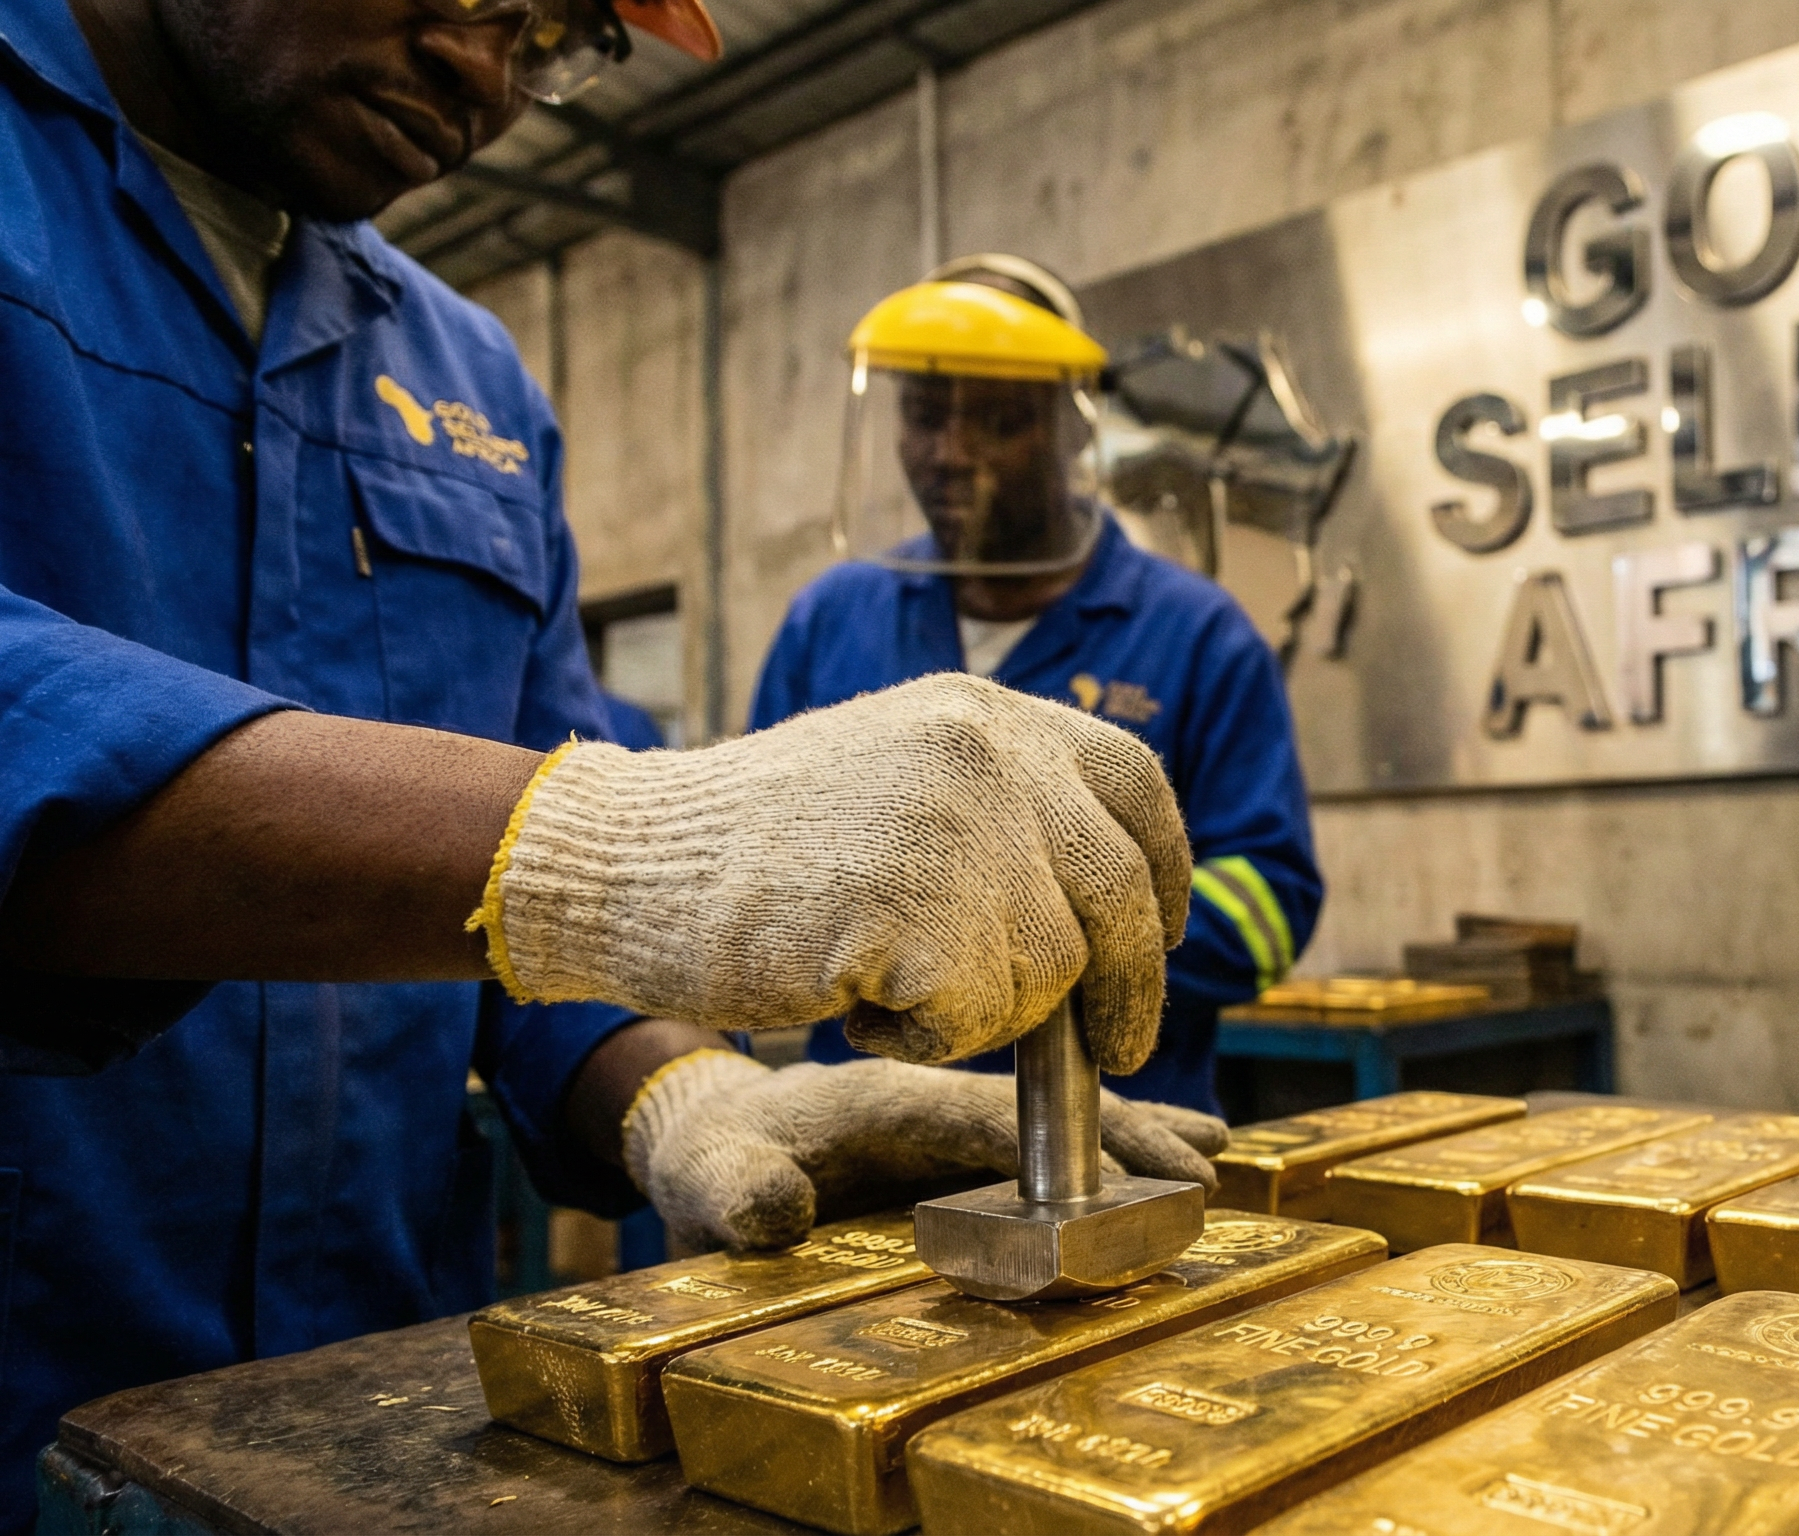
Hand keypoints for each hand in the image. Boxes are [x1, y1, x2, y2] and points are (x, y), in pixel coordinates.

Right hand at [473, 672, 1191, 1071]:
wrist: (624, 862)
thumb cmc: (755, 845)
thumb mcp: (901, 775)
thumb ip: (1003, 811)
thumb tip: (1121, 911)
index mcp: (987, 710)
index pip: (1135, 784)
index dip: (1165, 872)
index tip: (1163, 932)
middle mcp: (985, 750)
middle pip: (1118, 894)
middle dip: (1124, 991)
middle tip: (1113, 1051)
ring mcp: (954, 825)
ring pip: (1050, 971)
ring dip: (980, 1011)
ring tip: (880, 976)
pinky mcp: (914, 909)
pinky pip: (975, 1017)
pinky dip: (921, 1036)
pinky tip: (850, 1000)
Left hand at [624, 1051, 1229, 1251]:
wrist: (700, 1119)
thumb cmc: (710, 1153)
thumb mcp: (704, 1177)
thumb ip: (734, 1192)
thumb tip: (777, 1215)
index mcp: (892, 1094)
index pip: (999, 1117)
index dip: (1075, 1143)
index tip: (1148, 1174)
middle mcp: (936, 1083)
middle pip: (1053, 1099)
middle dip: (1135, 1128)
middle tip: (1209, 1163)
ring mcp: (951, 1093)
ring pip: (1061, 1098)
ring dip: (1135, 1122)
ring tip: (1213, 1147)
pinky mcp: (954, 1113)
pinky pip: (1045, 1110)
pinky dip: (1107, 1121)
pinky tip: (1161, 1141)